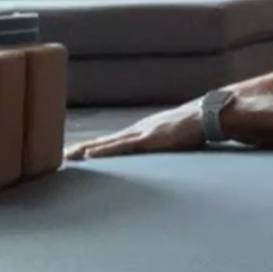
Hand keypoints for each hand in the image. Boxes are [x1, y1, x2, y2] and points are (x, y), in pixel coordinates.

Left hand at [65, 103, 207, 160]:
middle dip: (84, 149)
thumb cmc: (195, 126)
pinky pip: (121, 148)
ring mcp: (142, 134)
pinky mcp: (148, 140)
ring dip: (87, 151)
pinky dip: (104, 152)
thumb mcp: (176, 137)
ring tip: (69, 157)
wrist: (208, 114)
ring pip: (108, 144)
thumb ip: (167, 143)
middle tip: (64, 157)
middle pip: (105, 142)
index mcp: (143, 132)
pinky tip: (90, 156)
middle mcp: (138, 131)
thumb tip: (164, 149)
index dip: (96, 148)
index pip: (114, 142)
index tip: (79, 154)